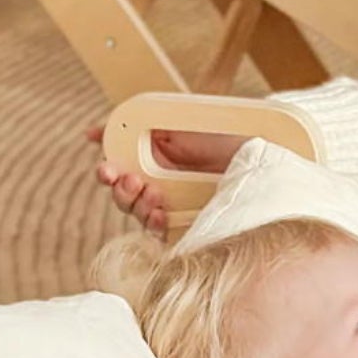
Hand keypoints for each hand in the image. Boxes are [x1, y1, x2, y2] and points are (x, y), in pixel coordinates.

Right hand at [85, 125, 254, 236]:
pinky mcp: (188, 224)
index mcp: (153, 161)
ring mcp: (174, 206)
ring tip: (154, 195)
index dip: (107, 173)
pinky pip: (161, 233)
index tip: (106, 170)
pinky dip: (156, 225)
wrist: (263, 153)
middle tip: (131, 181)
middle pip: (124, 198)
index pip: (118, 172)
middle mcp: (159, 185)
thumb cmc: (226, 136)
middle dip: (121, 191)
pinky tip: (161, 215)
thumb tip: (94, 133)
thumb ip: (139, 124)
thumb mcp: (180, 123)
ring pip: (139, 215)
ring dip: (139, 206)